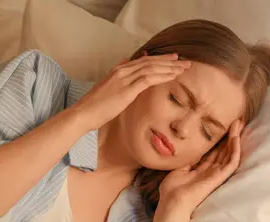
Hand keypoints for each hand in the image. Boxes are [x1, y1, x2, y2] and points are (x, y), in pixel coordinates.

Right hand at [72, 53, 190, 130]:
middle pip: (150, 61)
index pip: (143, 61)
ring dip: (170, 68)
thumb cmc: (95, 107)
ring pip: (152, 68)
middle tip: (185, 61)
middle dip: (169, 61)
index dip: (159, 59)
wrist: (84, 113)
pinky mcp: (127, 89)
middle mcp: (123, 70)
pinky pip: (149, 78)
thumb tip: (126, 72)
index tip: (173, 59)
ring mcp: (125, 78)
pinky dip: (163, 76)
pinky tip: (173, 76)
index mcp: (118, 70)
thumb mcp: (108, 91)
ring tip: (183, 68)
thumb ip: (118, 81)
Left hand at [158, 120, 244, 214]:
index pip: (213, 152)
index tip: (222, 126)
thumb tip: (190, 147)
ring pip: (230, 154)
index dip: (219, 140)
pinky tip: (236, 138)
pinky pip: (231, 162)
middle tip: (236, 120)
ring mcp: (216, 174)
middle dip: (230, 135)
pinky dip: (235, 150)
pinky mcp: (219, 177)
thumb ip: (187, 160)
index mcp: (200, 170)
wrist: (173, 202)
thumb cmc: (172, 190)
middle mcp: (210, 171)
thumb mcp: (178, 169)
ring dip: (235, 138)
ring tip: (238, 124)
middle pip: (224, 150)